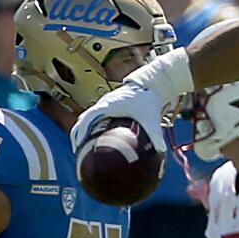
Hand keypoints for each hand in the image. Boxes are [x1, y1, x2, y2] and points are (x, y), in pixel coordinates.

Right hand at [70, 48, 193, 152]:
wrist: (148, 85)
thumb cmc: (148, 99)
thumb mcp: (152, 118)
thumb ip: (155, 134)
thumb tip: (161, 150)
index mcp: (108, 105)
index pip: (87, 119)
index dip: (80, 133)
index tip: (79, 147)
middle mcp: (103, 104)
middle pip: (82, 120)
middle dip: (77, 135)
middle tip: (78, 152)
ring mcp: (104, 104)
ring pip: (87, 118)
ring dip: (82, 131)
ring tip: (83, 148)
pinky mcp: (108, 106)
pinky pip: (95, 117)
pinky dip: (91, 128)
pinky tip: (97, 141)